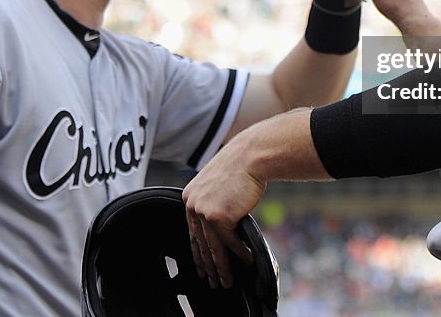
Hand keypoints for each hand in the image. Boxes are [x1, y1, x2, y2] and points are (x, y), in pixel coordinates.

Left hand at [183, 139, 263, 289]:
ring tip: (227, 282)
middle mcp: (193, 205)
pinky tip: (246, 261)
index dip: (197, 253)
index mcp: (189, 197)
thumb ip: (214, 203)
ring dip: (222, 268)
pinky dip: (239, 254)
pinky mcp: (218, 217)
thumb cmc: (240, 167)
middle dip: (207, 267)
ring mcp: (204, 212)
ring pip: (213, 248)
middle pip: (201, 244)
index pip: (192, 232)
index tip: (202, 268)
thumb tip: (221, 225)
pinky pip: (229, 242)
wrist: (251, 156)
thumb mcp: (218, 184)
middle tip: (213, 283)